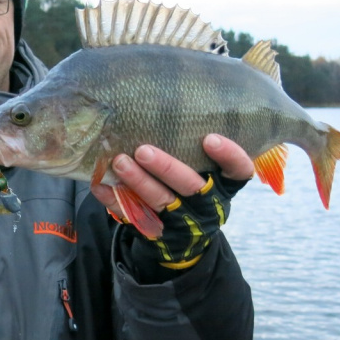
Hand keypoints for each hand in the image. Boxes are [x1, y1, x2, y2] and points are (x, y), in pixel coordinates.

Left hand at [91, 135, 252, 267]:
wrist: (183, 240)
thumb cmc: (192, 187)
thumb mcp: (206, 171)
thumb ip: (195, 147)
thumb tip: (166, 99)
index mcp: (224, 186)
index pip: (238, 172)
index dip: (229, 156)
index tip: (210, 138)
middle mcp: (206, 205)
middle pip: (190, 186)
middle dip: (167, 168)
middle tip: (143, 150)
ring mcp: (181, 221)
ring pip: (160, 202)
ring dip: (138, 181)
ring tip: (120, 161)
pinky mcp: (156, 232)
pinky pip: (132, 215)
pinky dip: (114, 199)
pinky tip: (101, 183)